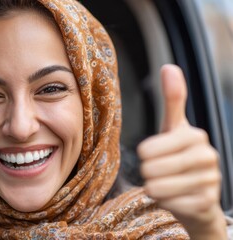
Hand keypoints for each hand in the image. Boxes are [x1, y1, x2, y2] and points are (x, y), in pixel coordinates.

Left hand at [138, 65, 226, 238]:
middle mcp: (207, 156)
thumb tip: (168, 67)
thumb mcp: (174, 129)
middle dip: (148, 174)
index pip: (147, 150)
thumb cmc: (180, 159)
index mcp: (195, 135)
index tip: (152, 155)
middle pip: (151, 169)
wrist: (199, 198)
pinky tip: (174, 198)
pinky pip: (169, 204)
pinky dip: (165, 203)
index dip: (144, 156)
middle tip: (159, 173)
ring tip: (164, 185)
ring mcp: (210, 181)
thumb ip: (172, 100)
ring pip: (158, 188)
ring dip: (155, 189)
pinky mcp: (207, 203)